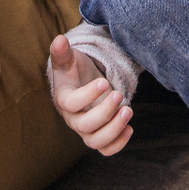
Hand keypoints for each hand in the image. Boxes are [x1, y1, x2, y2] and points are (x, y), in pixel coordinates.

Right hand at [49, 35, 131, 154]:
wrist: (81, 84)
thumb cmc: (74, 71)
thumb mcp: (68, 59)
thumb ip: (63, 52)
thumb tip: (59, 40)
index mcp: (63, 99)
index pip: (71, 104)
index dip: (87, 96)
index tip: (103, 82)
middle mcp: (73, 118)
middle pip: (85, 126)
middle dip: (105, 113)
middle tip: (119, 95)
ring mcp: (86, 129)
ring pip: (96, 142)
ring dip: (114, 129)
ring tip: (129, 111)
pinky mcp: (99, 135)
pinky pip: (106, 149)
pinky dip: (118, 144)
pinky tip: (130, 128)